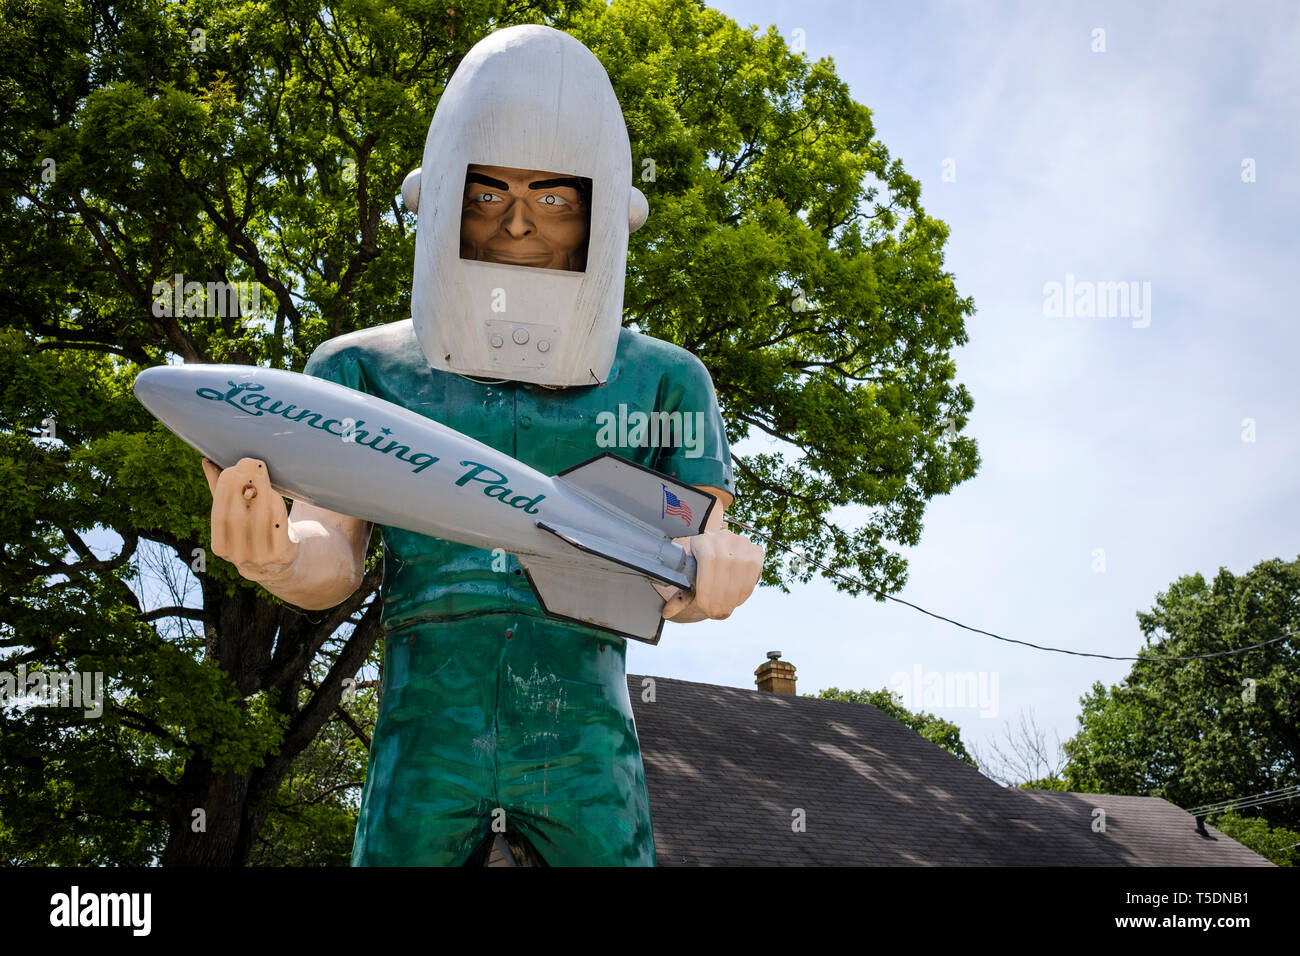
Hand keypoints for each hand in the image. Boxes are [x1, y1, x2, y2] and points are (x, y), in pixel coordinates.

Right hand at [202, 457, 299, 583]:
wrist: (278, 565)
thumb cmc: (253, 531)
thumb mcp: (235, 517)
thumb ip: (220, 492)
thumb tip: (207, 462)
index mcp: (220, 547)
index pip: (218, 516)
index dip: (223, 491)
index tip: (231, 468)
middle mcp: (238, 556)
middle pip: (238, 517)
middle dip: (243, 487)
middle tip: (250, 463)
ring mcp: (260, 558)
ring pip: (259, 521)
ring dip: (261, 493)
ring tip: (262, 473)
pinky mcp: (282, 555)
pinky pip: (278, 527)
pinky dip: (276, 507)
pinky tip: (275, 491)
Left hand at [653, 528, 763, 620]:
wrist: (717, 567)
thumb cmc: (700, 577)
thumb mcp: (690, 584)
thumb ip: (681, 597)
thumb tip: (668, 612)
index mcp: (701, 539)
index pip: (707, 560)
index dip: (707, 586)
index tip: (705, 607)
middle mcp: (722, 535)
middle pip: (724, 564)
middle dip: (720, 594)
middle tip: (715, 613)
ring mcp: (740, 541)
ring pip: (740, 567)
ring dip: (733, 594)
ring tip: (725, 609)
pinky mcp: (755, 550)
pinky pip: (753, 570)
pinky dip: (746, 588)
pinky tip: (737, 600)